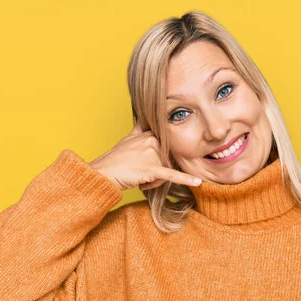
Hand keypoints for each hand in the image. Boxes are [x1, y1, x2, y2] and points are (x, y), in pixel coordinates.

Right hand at [88, 121, 202, 190]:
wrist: (102, 174)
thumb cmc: (114, 161)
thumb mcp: (127, 139)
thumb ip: (139, 130)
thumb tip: (142, 117)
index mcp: (147, 134)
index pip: (164, 147)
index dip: (159, 158)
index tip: (150, 162)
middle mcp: (151, 141)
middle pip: (166, 160)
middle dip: (157, 172)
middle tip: (140, 174)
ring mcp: (152, 154)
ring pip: (166, 171)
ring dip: (154, 181)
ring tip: (140, 179)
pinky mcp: (153, 169)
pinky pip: (172, 175)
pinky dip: (186, 180)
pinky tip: (198, 182)